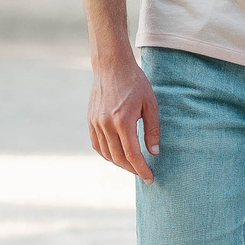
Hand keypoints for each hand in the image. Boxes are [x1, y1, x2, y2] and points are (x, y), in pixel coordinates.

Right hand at [88, 55, 159, 181]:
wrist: (111, 66)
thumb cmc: (135, 82)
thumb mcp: (150, 104)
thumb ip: (152, 130)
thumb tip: (153, 152)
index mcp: (123, 121)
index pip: (132, 155)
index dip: (142, 169)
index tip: (150, 178)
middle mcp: (106, 125)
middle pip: (119, 158)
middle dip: (132, 169)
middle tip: (143, 173)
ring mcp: (96, 123)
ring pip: (106, 154)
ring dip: (120, 163)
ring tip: (132, 165)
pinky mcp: (91, 120)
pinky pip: (97, 145)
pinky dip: (107, 154)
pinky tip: (117, 155)